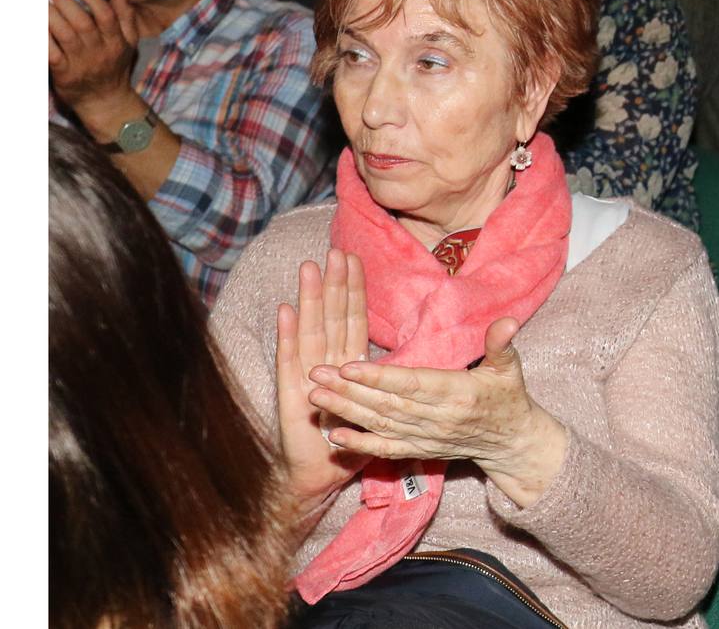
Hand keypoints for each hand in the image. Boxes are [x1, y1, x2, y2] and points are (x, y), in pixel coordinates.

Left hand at [48, 0, 137, 110]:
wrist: (105, 101)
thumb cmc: (115, 67)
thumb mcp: (129, 42)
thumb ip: (125, 15)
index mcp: (115, 42)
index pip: (106, 17)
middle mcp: (99, 51)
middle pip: (83, 24)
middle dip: (66, 3)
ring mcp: (80, 63)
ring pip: (65, 36)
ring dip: (51, 17)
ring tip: (42, 2)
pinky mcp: (63, 73)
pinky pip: (50, 53)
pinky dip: (43, 39)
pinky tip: (37, 26)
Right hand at [275, 249, 371, 508]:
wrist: (319, 475)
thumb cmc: (352, 441)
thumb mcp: (383, 409)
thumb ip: (396, 384)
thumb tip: (426, 365)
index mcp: (349, 365)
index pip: (353, 320)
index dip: (354, 290)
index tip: (355, 258)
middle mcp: (326, 364)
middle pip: (332, 317)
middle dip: (334, 284)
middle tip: (335, 250)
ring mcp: (306, 376)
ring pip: (311, 330)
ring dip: (311, 300)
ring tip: (311, 268)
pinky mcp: (291, 394)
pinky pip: (290, 361)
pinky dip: (288, 335)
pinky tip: (286, 310)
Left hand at [308, 317, 567, 507]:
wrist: (511, 442)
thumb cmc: (508, 397)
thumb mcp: (510, 368)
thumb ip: (502, 345)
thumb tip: (508, 321)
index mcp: (457, 395)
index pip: (412, 385)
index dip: (380, 377)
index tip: (349, 365)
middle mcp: (437, 420)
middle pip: (387, 405)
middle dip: (349, 390)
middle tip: (316, 373)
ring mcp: (426, 438)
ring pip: (380, 424)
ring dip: (346, 412)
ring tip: (315, 396)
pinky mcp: (419, 451)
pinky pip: (386, 450)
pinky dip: (360, 445)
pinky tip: (335, 437)